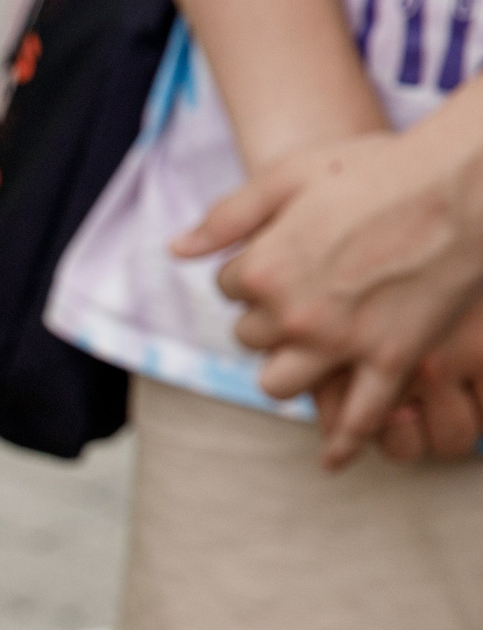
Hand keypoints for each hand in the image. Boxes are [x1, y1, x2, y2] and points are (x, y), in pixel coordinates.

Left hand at [175, 122, 482, 467]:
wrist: (462, 181)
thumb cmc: (378, 169)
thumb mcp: (290, 176)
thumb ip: (228, 216)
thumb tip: (176, 249)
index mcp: (261, 269)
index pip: (229, 287)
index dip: (252, 272)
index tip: (279, 258)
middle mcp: (292, 314)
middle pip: (250, 339)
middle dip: (266, 323)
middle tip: (299, 302)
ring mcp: (340, 343)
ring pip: (282, 384)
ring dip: (288, 374)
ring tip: (305, 360)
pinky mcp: (390, 361)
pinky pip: (359, 418)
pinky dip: (343, 442)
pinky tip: (332, 461)